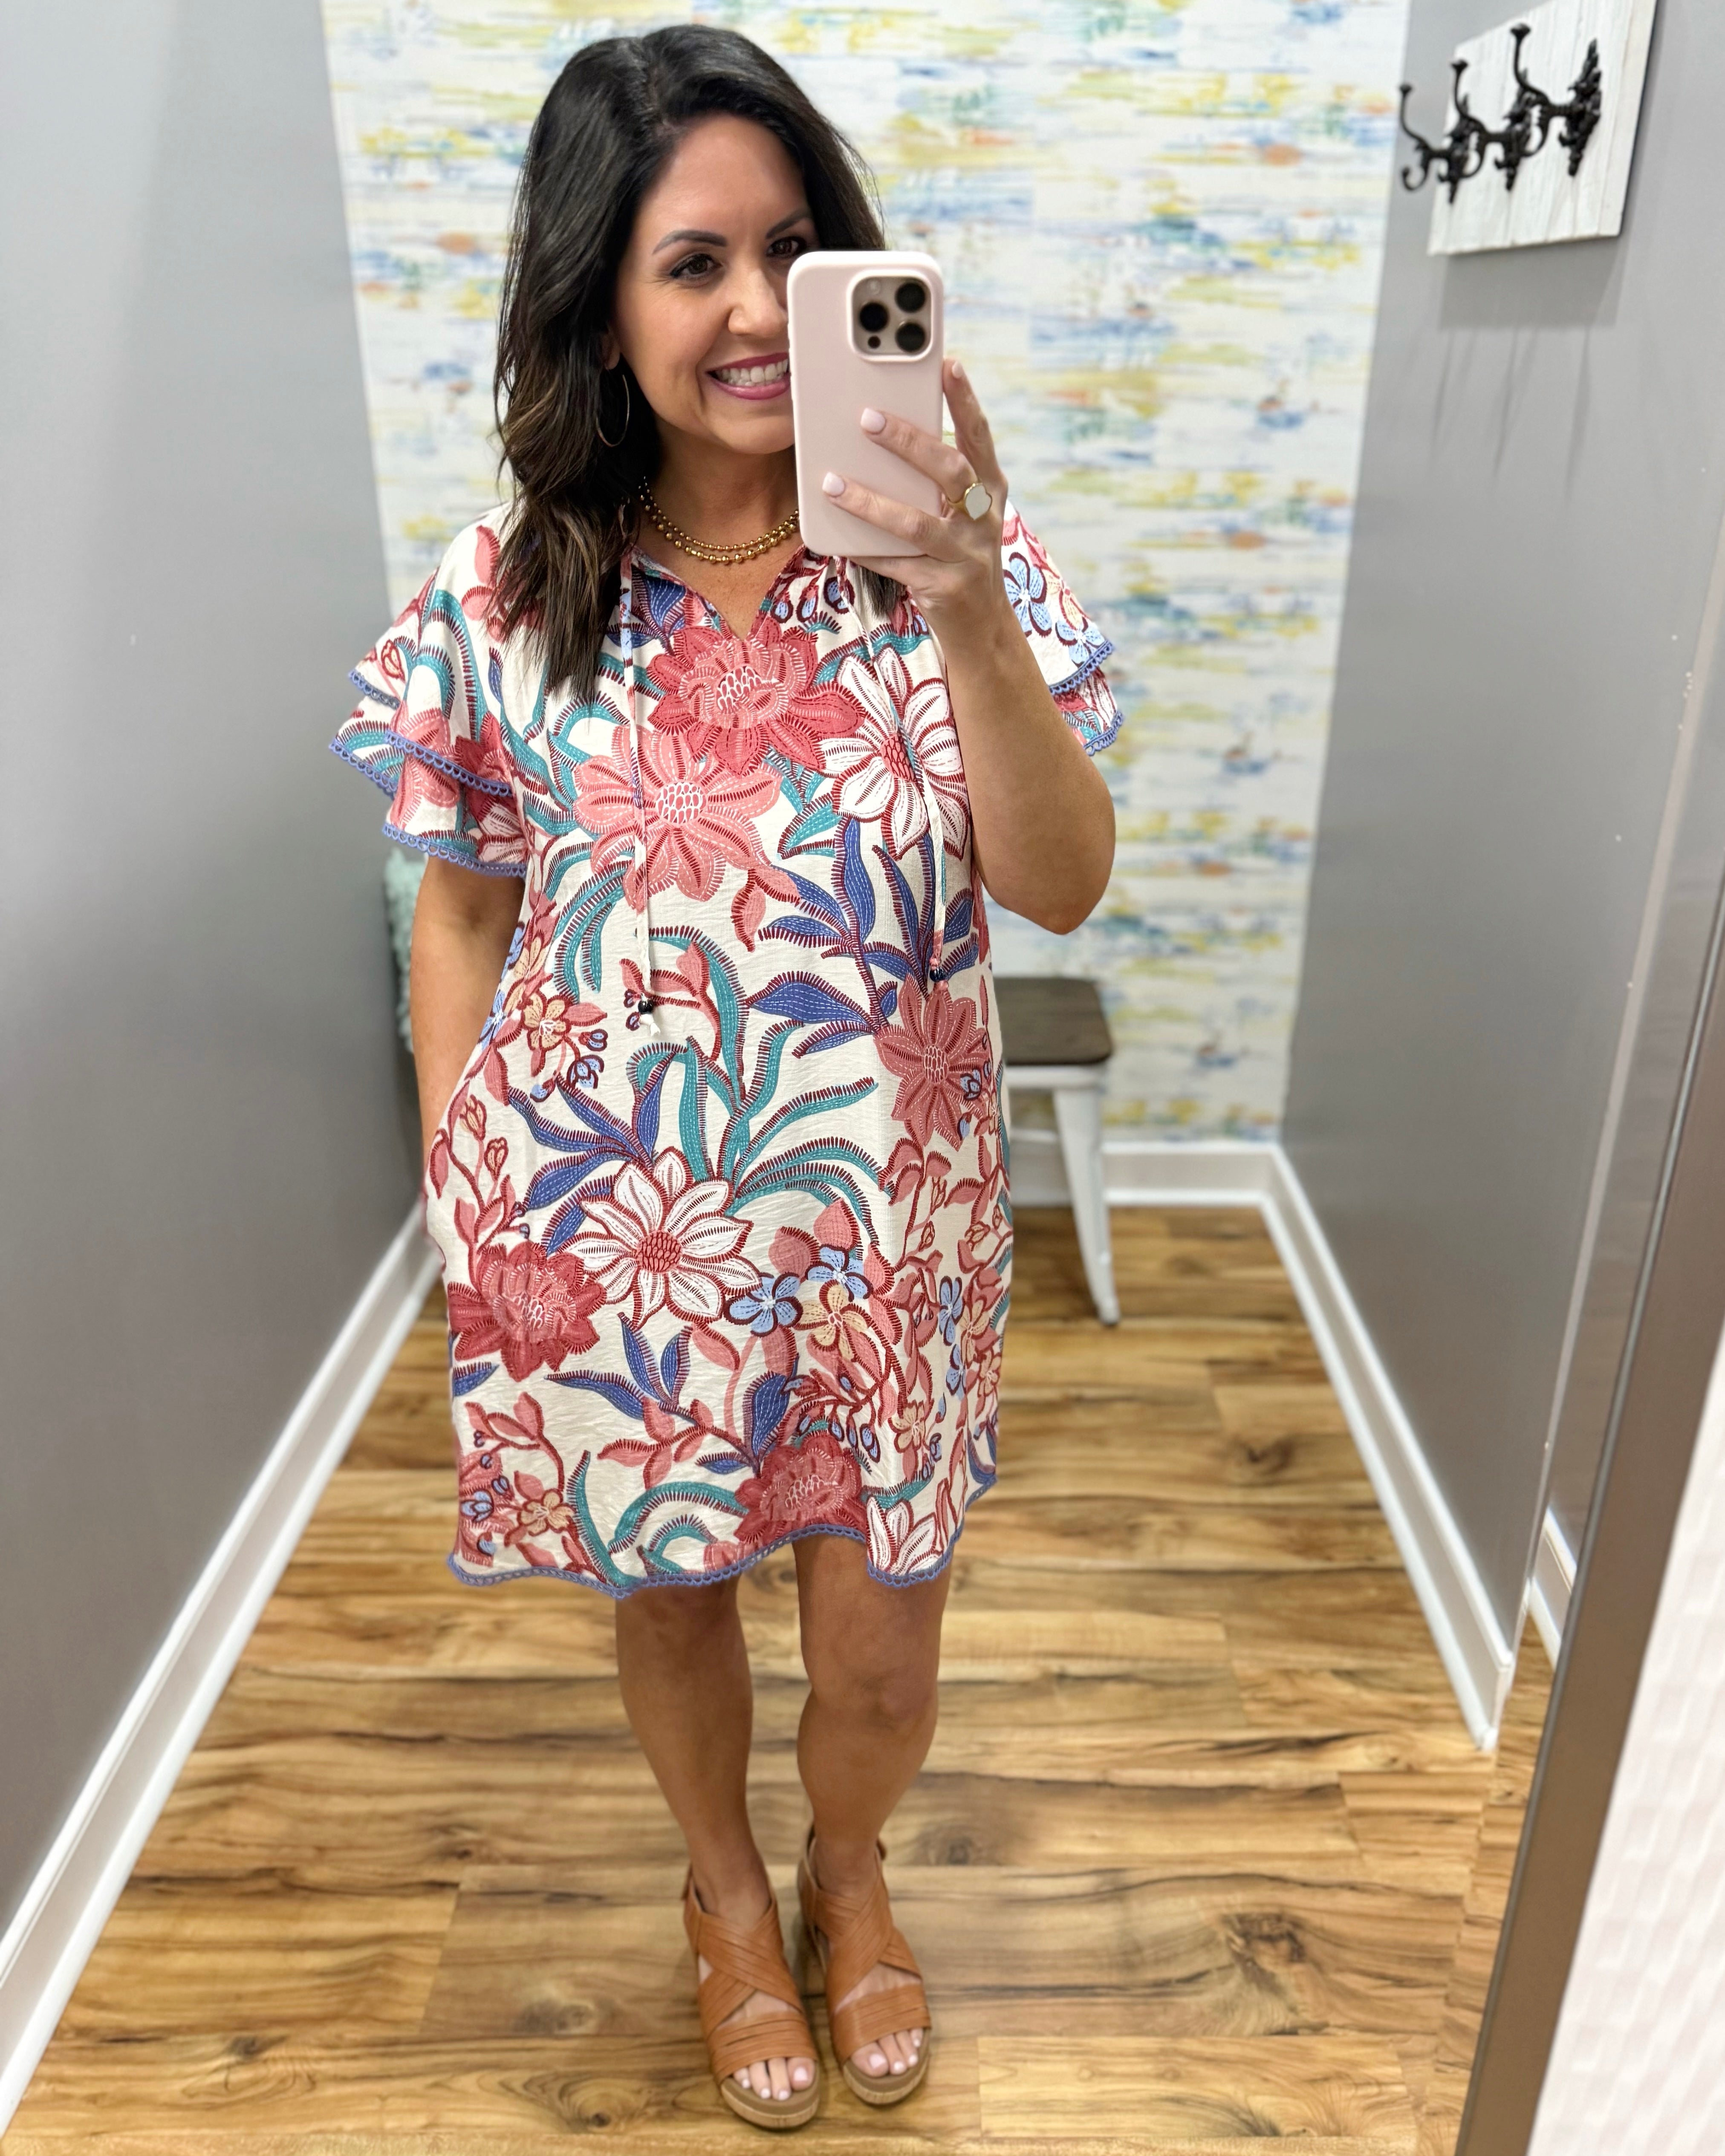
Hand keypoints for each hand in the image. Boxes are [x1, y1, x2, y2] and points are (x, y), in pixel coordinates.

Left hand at [821, 358, 1011, 649]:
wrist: (982, 628)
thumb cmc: (960, 556)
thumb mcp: (961, 515)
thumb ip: (937, 482)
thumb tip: (883, 437)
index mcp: (991, 491)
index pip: (979, 437)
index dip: (965, 401)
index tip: (947, 364)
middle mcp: (984, 520)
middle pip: (949, 471)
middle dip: (909, 442)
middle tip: (868, 418)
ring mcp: (966, 555)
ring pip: (916, 523)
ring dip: (871, 502)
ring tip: (833, 483)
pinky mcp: (943, 588)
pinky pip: (895, 564)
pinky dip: (864, 549)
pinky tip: (837, 539)